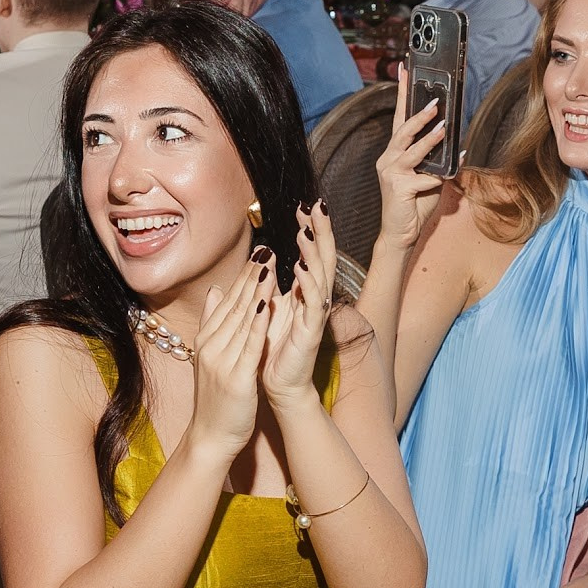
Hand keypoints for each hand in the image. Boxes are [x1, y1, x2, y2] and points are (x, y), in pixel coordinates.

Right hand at [183, 262, 273, 463]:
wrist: (209, 437)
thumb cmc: (215, 399)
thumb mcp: (211, 356)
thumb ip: (213, 322)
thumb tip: (215, 290)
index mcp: (208, 339)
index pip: (227, 300)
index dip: (244, 275)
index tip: (259, 252)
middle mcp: (212, 346)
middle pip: (234, 305)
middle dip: (251, 276)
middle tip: (265, 249)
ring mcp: (222, 361)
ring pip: (242, 321)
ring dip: (256, 293)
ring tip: (269, 267)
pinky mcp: (236, 378)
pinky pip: (249, 347)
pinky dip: (258, 325)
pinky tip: (268, 306)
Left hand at [260, 202, 334, 409]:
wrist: (278, 384)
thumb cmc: (274, 347)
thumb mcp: (269, 307)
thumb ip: (269, 284)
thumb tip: (264, 260)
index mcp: (306, 292)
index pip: (312, 252)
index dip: (310, 229)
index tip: (302, 205)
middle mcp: (316, 299)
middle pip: (323, 256)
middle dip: (320, 230)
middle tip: (315, 203)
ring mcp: (316, 315)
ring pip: (320, 276)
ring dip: (314, 252)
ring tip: (306, 229)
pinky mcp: (312, 332)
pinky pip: (313, 304)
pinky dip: (307, 284)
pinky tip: (301, 267)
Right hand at [375, 82, 447, 247]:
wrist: (400, 233)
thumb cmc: (414, 204)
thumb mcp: (430, 177)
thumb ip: (438, 161)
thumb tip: (457, 147)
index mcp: (395, 152)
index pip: (400, 118)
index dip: (403, 93)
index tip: (405, 70)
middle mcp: (389, 158)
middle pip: (402, 128)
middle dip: (418, 113)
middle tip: (435, 101)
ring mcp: (391, 172)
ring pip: (411, 149)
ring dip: (429, 137)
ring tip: (444, 126)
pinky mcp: (397, 187)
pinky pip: (422, 177)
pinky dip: (437, 175)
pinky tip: (447, 172)